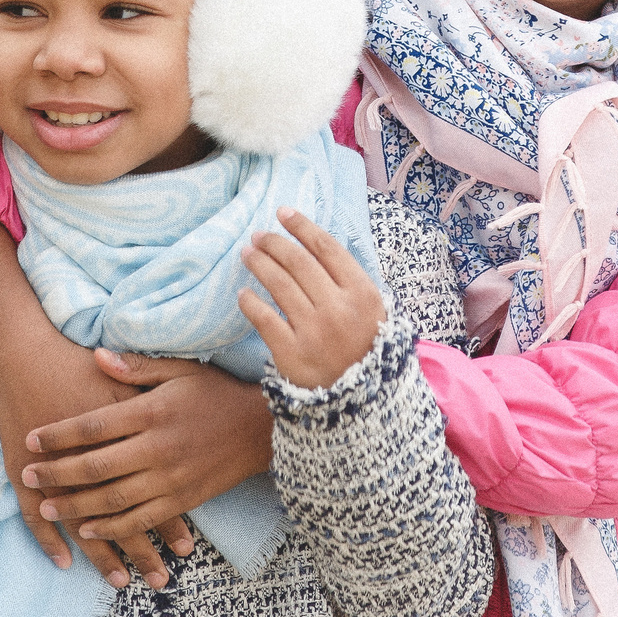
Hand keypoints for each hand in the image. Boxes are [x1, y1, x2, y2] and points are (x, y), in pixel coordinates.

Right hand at [0, 215, 193, 588]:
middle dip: (143, 551)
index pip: (153, 488)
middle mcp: (92, 459)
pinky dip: (51, 541)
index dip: (170, 521)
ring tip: (123, 582)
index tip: (186, 548)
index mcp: (125, 435)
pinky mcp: (25, 470)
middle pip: (124, 515)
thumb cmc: (79, 362)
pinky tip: (65, 563)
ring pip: (86, 523)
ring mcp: (54, 468)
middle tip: (160, 580)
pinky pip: (36, 515)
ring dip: (104, 556)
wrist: (25, 353)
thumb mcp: (126, 374)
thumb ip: (158, 398)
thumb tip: (192, 417)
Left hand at [22, 354, 274, 546]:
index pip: (95, 426)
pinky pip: (141, 520)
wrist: (263, 429)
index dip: (59, 434)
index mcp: (153, 412)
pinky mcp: (183, 501)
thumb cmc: (215, 393)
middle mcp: (158, 449)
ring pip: (113, 500)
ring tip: (46, 508)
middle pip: (96, 466)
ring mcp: (171, 480)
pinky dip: (112, 528)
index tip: (32, 439)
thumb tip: (96, 355)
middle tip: (28, 476)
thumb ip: (136, 366)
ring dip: (76, 507)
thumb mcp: (179, 369)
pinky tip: (88, 531)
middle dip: (57, 474)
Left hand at [238, 208, 386, 390]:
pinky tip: (244, 293)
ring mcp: (314, 331)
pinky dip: (250, 302)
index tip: (284, 213)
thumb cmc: (365, 350)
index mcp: (362, 294)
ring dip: (259, 263)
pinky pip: (264, 318)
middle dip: (274, 243)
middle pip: (298, 262)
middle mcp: (338, 308)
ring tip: (248, 254)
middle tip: (259, 236)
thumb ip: (351, 282)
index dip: (302, 226)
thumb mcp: (373, 313)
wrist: (362, 403)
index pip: (327, 248)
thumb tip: (316, 246)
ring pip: (278, 284)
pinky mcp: (292, 353)